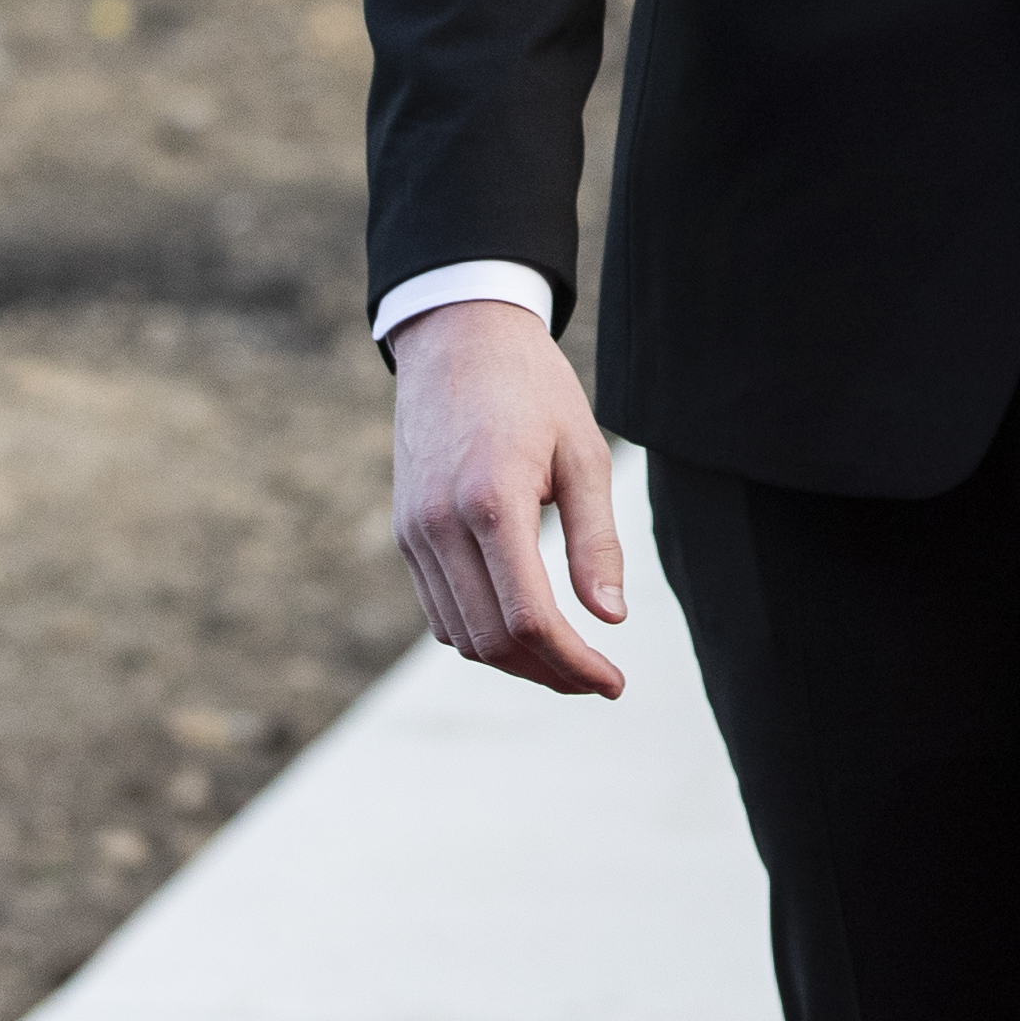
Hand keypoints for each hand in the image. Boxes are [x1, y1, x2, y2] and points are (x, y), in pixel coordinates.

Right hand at [387, 299, 628, 698]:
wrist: (457, 338)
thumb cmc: (532, 389)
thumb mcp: (584, 453)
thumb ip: (597, 540)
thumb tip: (611, 617)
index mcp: (491, 502)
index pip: (530, 619)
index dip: (574, 664)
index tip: (614, 682)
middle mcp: (440, 526)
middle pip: (493, 641)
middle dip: (550, 672)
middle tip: (599, 677)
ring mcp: (414, 533)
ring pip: (461, 636)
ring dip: (516, 662)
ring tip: (568, 657)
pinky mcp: (405, 534)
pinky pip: (439, 611)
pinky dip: (481, 635)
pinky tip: (524, 627)